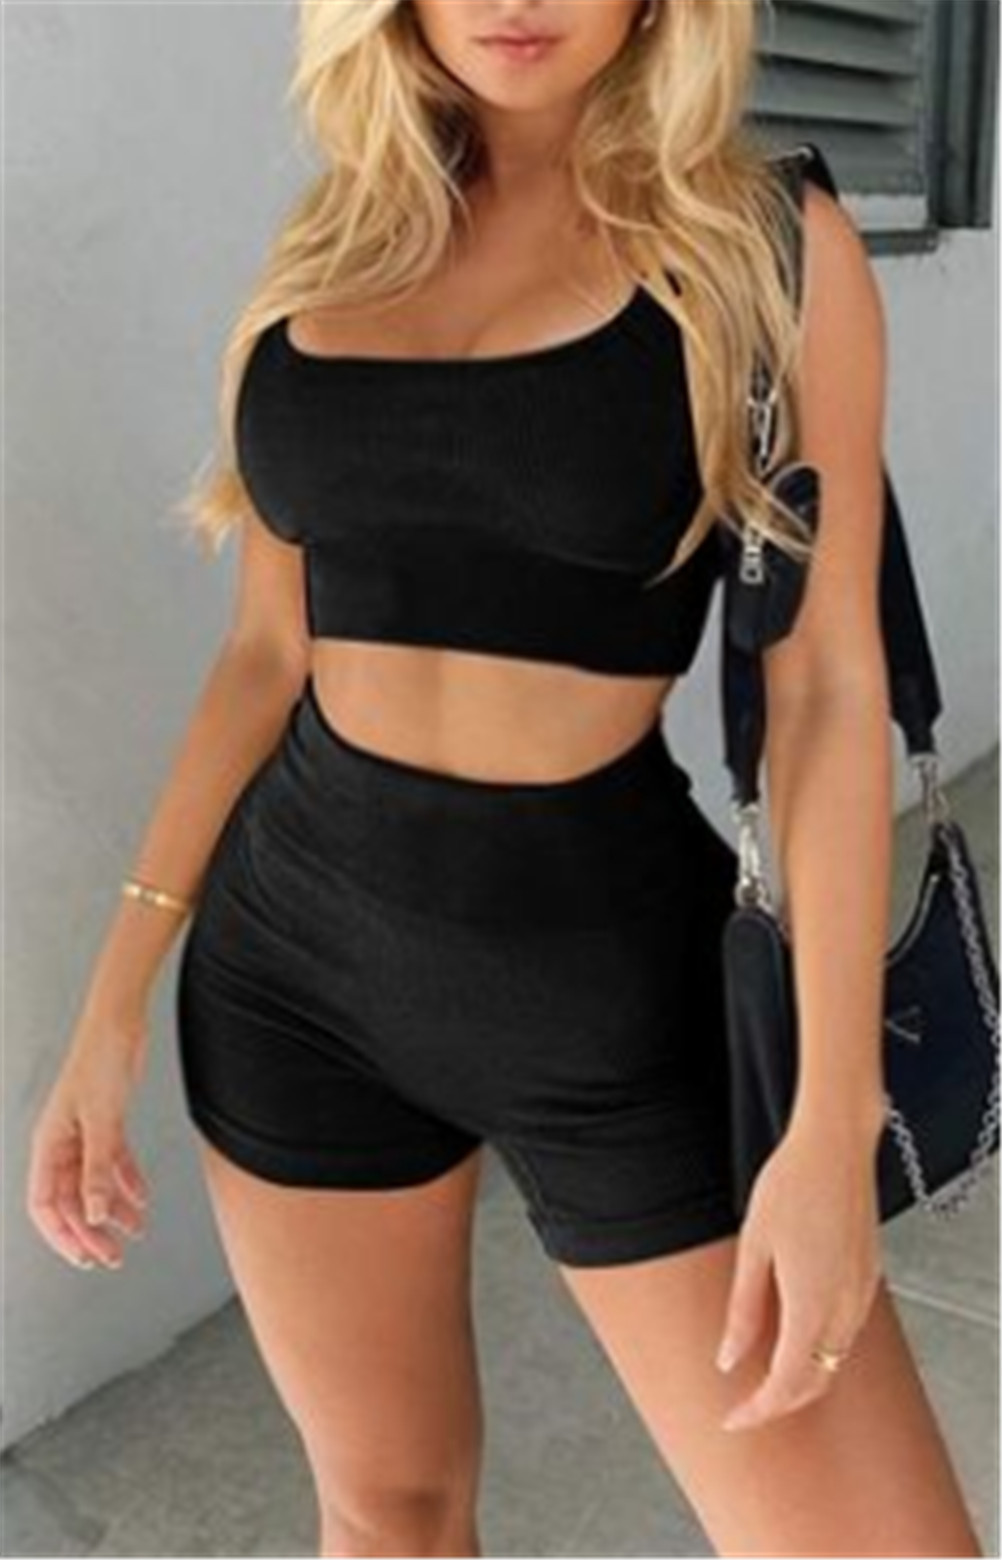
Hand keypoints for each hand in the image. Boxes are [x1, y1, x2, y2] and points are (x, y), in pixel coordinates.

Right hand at [26, 1003, 152, 1272]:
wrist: (121, 1023)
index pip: (45, 1204)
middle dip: (92, 1231)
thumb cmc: (100, 1060)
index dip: (63, 1235)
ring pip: (94, 1186)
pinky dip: (127, 1183)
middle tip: (114, 1256)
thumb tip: (95, 1215)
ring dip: (113, 1211)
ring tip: (134, 1232)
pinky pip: (113, 1164)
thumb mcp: (101, 1122)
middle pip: (72, 1200)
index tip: (86, 1256)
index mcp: (48, 1144)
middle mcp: (62, 1143)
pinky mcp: (106, 1124)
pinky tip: (142, 1200)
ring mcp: (84, 1135)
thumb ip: (97, 1171)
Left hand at [715, 1115, 883, 1430]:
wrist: (836, 1146)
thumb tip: (728, 1360)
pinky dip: (820, 1351)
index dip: (757, 1410)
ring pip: (835, 1360)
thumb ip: (744, 1309)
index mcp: (810, 1305)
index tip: (731, 1420)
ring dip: (801, 1379)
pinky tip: (795, 1340)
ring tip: (761, 1380)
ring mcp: (862, 1294)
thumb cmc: (789, 1186)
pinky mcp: (868, 1278)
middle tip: (743, 1408)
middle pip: (816, 1381)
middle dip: (779, 1404)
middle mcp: (844, 1308)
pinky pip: (846, 1333)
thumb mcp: (753, 1247)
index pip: (786, 1383)